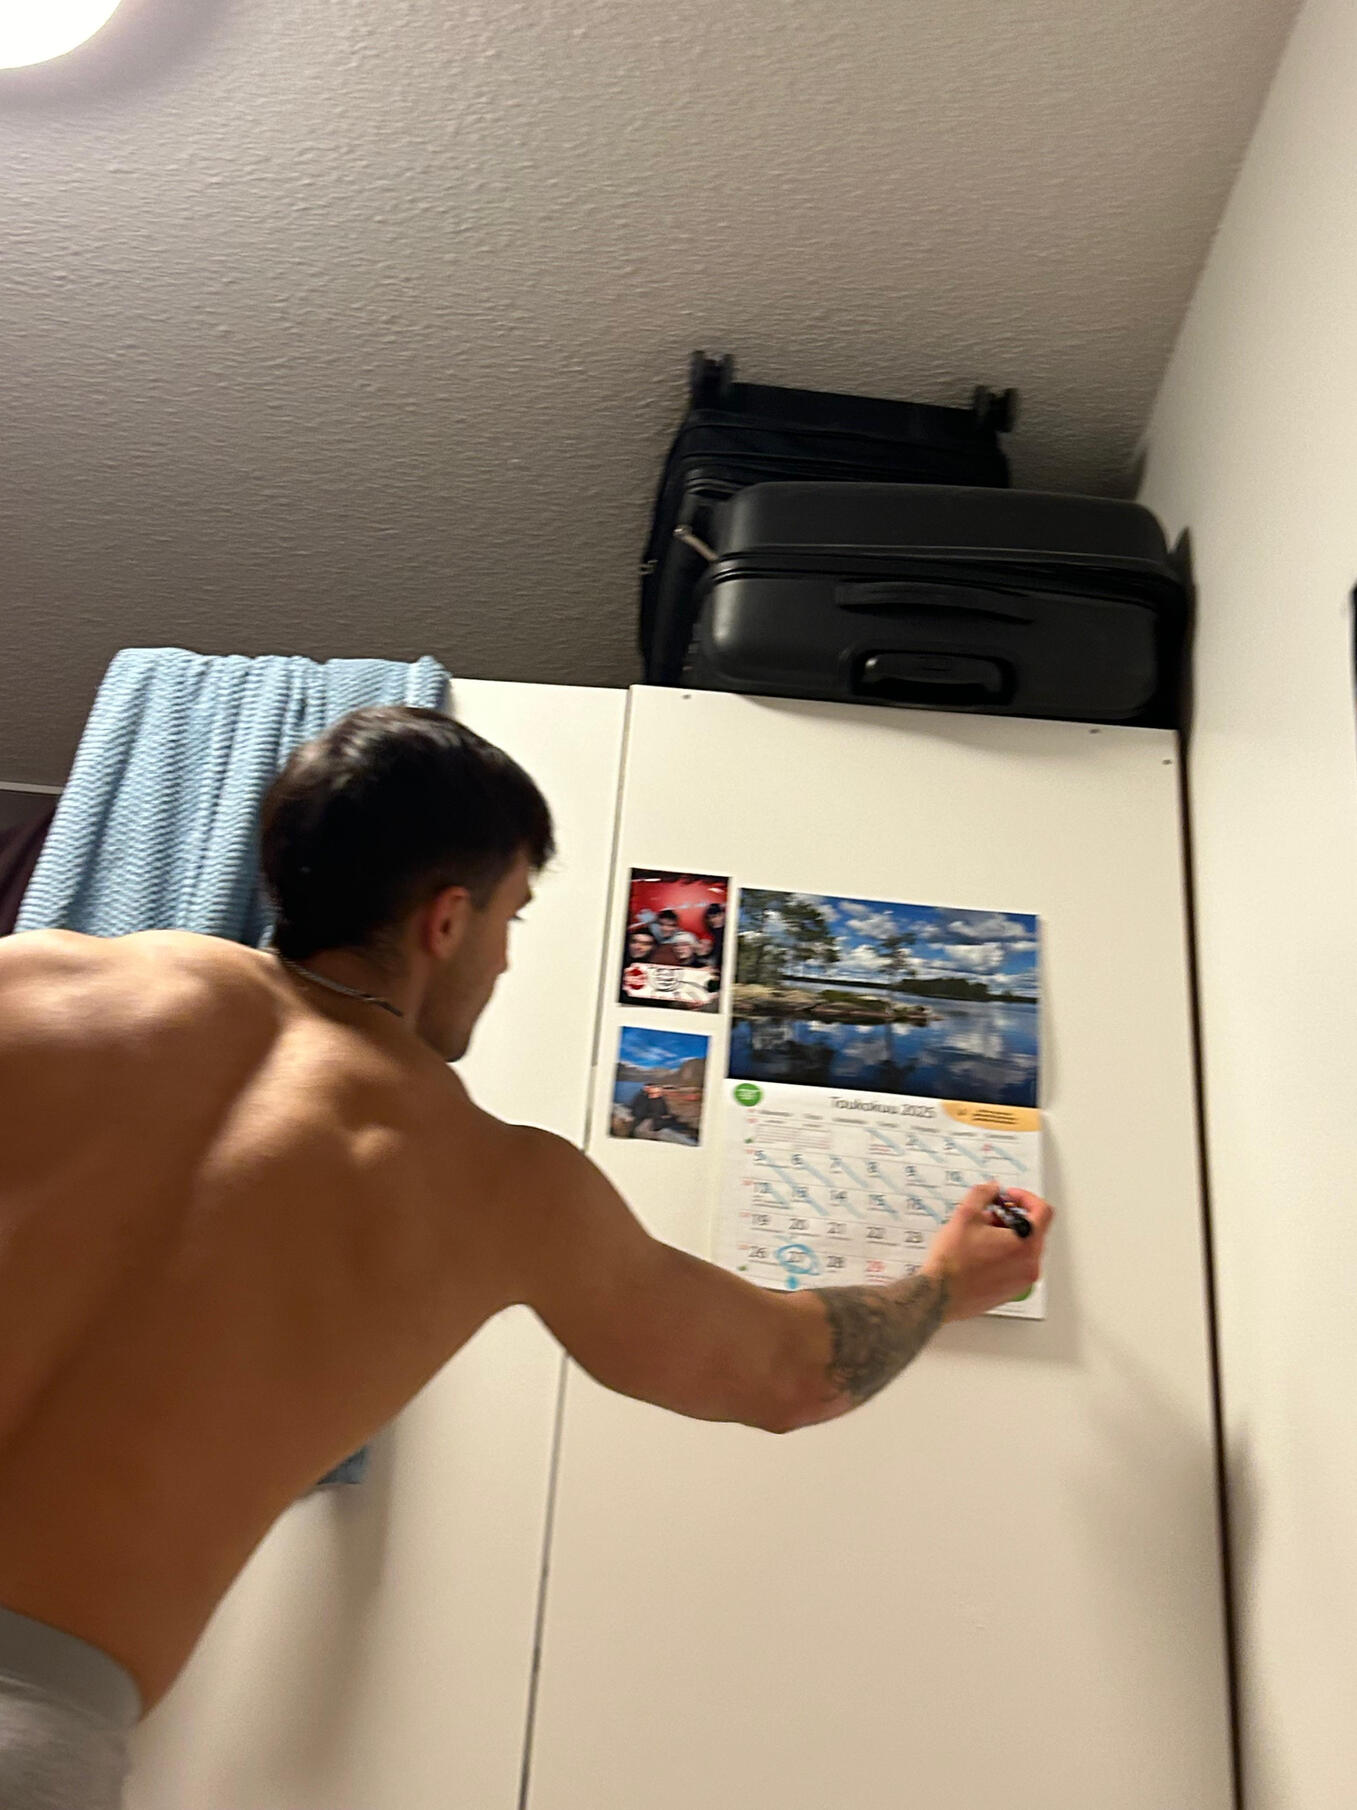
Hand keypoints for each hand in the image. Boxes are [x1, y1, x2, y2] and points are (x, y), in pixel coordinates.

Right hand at [922, 1183, 1052, 1322]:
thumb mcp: (965, 1215)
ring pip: (1024, 1248)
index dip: (1025, 1197)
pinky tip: (980, 1252)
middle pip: (1034, 1230)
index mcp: (1024, 1244)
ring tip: (980, 1235)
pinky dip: (1005, 1253)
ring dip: (1007, 1235)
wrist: (938, 1295)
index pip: (1043, 1212)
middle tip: (989, 1214)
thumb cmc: (952, 1261)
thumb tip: (992, 1188)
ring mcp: (1022, 1281)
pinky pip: (1017, 1265)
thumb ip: (983, 1194)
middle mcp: (1029, 1265)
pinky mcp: (1012, 1291)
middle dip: (1012, 1217)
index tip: (1009, 1197)